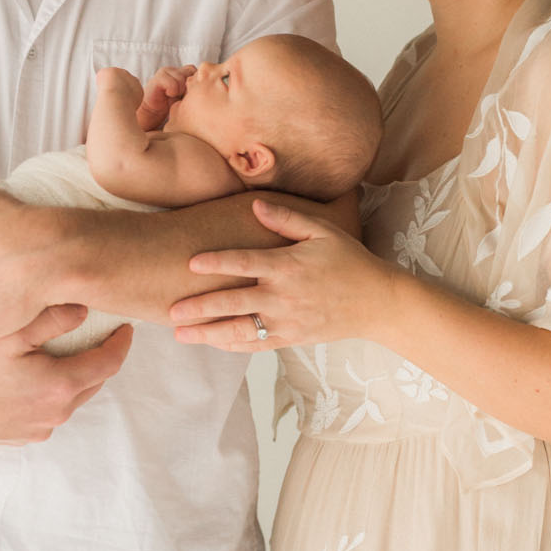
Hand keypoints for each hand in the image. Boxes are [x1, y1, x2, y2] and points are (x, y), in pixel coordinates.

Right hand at [0, 312, 133, 442]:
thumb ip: (52, 316)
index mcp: (60, 386)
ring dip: (70, 377)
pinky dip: (46, 394)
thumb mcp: (8, 329)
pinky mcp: (16, 436)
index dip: (120, 342)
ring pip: (67, 398)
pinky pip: (43, 412)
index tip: (125, 328)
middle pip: (90, 382)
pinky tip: (30, 377)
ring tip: (60, 353)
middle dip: (96, 358)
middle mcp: (53, 414)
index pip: (107, 363)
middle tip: (96, 336)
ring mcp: (35, 429)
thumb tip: (84, 309)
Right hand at [138, 64, 194, 131]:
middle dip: (189, 84)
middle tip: (183, 95)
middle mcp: (174, 70)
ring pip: (182, 77)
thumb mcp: (186, 97)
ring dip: (181, 89)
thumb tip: (210, 87)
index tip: (191, 94)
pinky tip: (168, 95)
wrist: (151, 113)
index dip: (197, 81)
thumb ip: (195, 89)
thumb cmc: (171, 107)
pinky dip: (173, 90)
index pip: (197, 70)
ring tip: (174, 96)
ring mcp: (166, 72)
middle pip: (191, 71)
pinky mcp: (158, 78)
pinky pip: (173, 83)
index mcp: (182, 73)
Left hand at [166, 199, 395, 349]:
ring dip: (208, 334)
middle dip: (200, 308)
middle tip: (171, 311)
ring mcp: (287, 321)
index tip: (190, 262)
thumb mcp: (323, 232)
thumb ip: (287, 218)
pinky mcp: (292, 339)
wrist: (378, 303)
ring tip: (179, 335)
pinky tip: (211, 343)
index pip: (244, 263)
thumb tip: (254, 205)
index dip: (216, 262)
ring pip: (241, 331)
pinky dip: (232, 345)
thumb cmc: (349, 261)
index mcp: (288, 266)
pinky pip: (257, 346)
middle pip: (234, 303)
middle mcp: (283, 297)